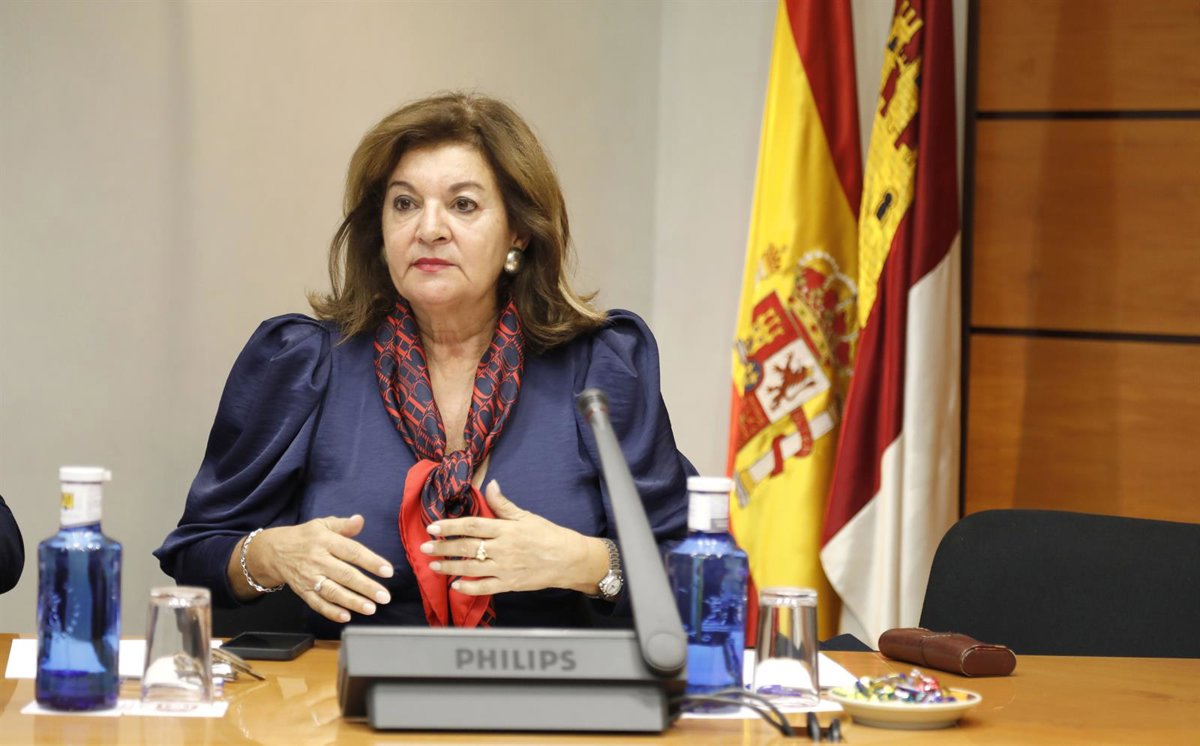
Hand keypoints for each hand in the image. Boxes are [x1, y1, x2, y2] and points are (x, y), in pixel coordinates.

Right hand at [240, 515, 393, 622]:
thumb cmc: (305, 537)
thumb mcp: (323, 524)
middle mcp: (317, 560)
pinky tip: (346, 616)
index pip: (352, 552)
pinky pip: (317, 604)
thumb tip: (360, 520)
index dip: (371, 561)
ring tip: (371, 608)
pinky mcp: (303, 592)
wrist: (274, 551)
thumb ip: (343, 525)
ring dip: (352, 602)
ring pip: (333, 592)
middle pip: (345, 575)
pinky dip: (331, 612)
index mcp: (325, 541)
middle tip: (384, 596)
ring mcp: (309, 578)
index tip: (387, 571)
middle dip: (366, 587)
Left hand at [419, 480, 608, 595]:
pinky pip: (485, 587)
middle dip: (443, 547)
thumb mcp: (526, 516)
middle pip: (467, 548)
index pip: (472, 526)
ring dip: (449, 567)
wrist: (569, 559)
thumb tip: (490, 485)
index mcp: (505, 529)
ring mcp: (505, 568)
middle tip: (425, 546)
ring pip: (471, 568)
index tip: (433, 526)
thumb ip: (504, 503)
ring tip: (433, 565)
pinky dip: (469, 587)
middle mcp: (502, 549)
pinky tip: (455, 585)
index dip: (450, 526)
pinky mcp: (509, 584)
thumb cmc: (548, 534)